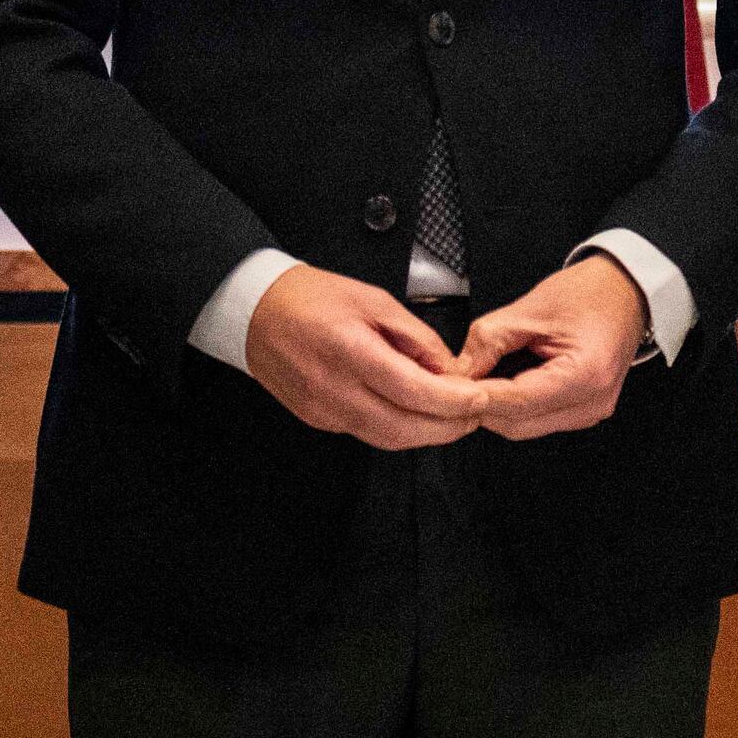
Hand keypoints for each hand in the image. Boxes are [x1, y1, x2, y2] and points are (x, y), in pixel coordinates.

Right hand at [241, 263, 497, 449]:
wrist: (256, 312)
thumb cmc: (311, 297)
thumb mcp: (374, 299)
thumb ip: (416, 337)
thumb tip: (448, 369)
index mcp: (350, 350)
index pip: (413, 391)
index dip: (453, 402)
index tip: (480, 398)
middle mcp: (334, 388)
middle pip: (404, 428)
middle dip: (448, 427)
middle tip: (475, 413)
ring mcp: (323, 410)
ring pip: (387, 439)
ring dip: (425, 434)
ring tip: (453, 417)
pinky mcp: (318, 420)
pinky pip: (367, 433)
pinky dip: (398, 429)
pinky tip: (414, 414)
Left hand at [455, 254, 648, 441]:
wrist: (625, 292)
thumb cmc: (590, 293)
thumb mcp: (531, 308)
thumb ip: (489, 341)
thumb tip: (458, 372)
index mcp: (585, 374)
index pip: (516, 401)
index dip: (476, 398)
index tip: (447, 390)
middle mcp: (591, 402)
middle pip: (518, 424)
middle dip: (482, 407)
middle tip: (454, 385)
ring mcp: (590, 412)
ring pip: (525, 426)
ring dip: (497, 408)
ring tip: (479, 378)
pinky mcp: (584, 411)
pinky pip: (539, 419)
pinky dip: (515, 405)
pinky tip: (505, 382)